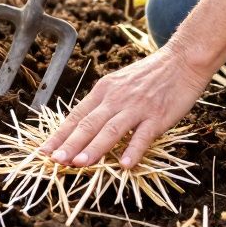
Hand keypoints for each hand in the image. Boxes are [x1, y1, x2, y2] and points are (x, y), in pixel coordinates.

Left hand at [39, 46, 213, 167]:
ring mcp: (136, 107)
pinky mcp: (157, 116)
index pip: (76, 115)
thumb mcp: (120, 84)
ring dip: (94, 148)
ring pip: (111, 129)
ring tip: (80, 164)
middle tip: (55, 161)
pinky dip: (133, 150)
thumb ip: (104, 104)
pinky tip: (125, 165)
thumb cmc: (150, 75)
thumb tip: (84, 126)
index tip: (44, 152)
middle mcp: (116, 98)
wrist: (182, 60)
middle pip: (88, 123)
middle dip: (70, 144)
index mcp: (104, 91)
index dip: (60, 135)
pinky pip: (143, 135)